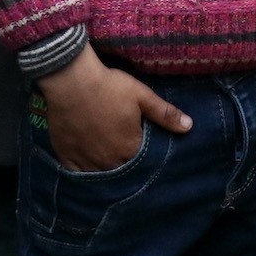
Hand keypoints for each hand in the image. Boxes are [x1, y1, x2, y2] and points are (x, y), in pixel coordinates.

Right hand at [36, 45, 190, 172]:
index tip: (145, 151)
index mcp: (130, 148)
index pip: (143, 162)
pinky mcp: (67, 156)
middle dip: (126, 166)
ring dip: (107, 170)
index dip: (145, 157)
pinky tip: (88, 168)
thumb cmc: (109, 87)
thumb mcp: (142, 96)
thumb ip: (165, 114)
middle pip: (122, 170)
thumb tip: (189, 127)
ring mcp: (86, 161)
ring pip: (100, 175)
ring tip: (110, 162)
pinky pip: (76, 174)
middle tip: (126, 154)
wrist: (71, 81)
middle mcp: (109, 161)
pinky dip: (83, 173)